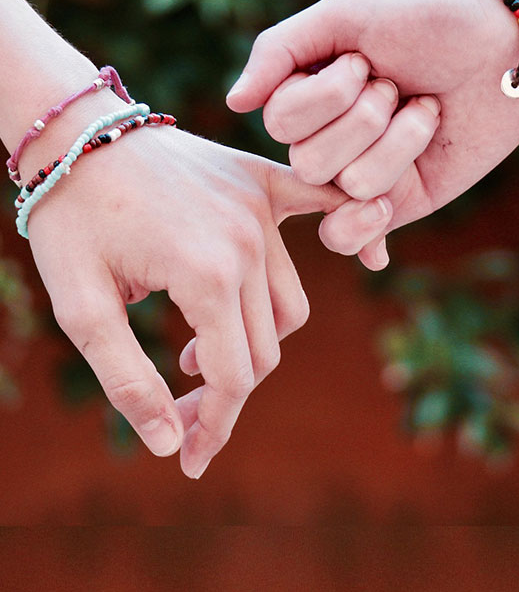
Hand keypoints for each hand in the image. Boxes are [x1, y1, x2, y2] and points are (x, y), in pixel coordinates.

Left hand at [27, 111, 344, 477]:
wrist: (76, 131)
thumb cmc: (70, 219)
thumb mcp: (79, 308)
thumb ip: (127, 379)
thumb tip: (170, 445)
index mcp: (205, 275)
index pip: (233, 375)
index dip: (213, 425)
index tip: (188, 460)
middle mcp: (249, 243)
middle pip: (264, 349)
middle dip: (222, 392)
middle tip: (171, 400)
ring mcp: (264, 210)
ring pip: (288, 306)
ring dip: (252, 343)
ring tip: (192, 351)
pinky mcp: (267, 182)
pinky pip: (326, 211)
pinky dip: (356, 232)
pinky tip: (375, 257)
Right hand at [226, 0, 518, 268]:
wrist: (505, 47)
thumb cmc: (428, 21)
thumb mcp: (347, 16)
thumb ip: (279, 50)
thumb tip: (234, 104)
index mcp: (307, 94)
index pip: (282, 120)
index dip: (330, 92)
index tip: (368, 60)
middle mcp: (327, 138)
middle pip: (310, 160)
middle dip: (366, 116)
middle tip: (400, 87)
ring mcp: (362, 174)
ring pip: (350, 187)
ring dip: (400, 141)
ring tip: (427, 111)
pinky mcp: (401, 203)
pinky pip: (350, 238)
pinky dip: (363, 230)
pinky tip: (386, 210)